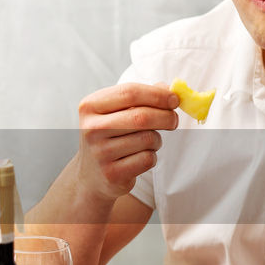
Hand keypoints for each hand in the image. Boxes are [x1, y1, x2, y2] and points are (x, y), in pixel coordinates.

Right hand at [75, 83, 177, 202]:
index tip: (174, 99)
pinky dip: (151, 157)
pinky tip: (139, 158)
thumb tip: (168, 89)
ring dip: (156, 140)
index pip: (129, 92)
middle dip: (166, 116)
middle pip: (141, 116)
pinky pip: (147, 159)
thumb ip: (140, 98)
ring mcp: (100, 152)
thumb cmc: (109, 136)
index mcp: (90, 106)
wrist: (92, 174)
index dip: (157, 94)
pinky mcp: (112, 173)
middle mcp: (91, 128)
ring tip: (147, 143)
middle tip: (174, 120)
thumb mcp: (116, 112)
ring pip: (148, 139)